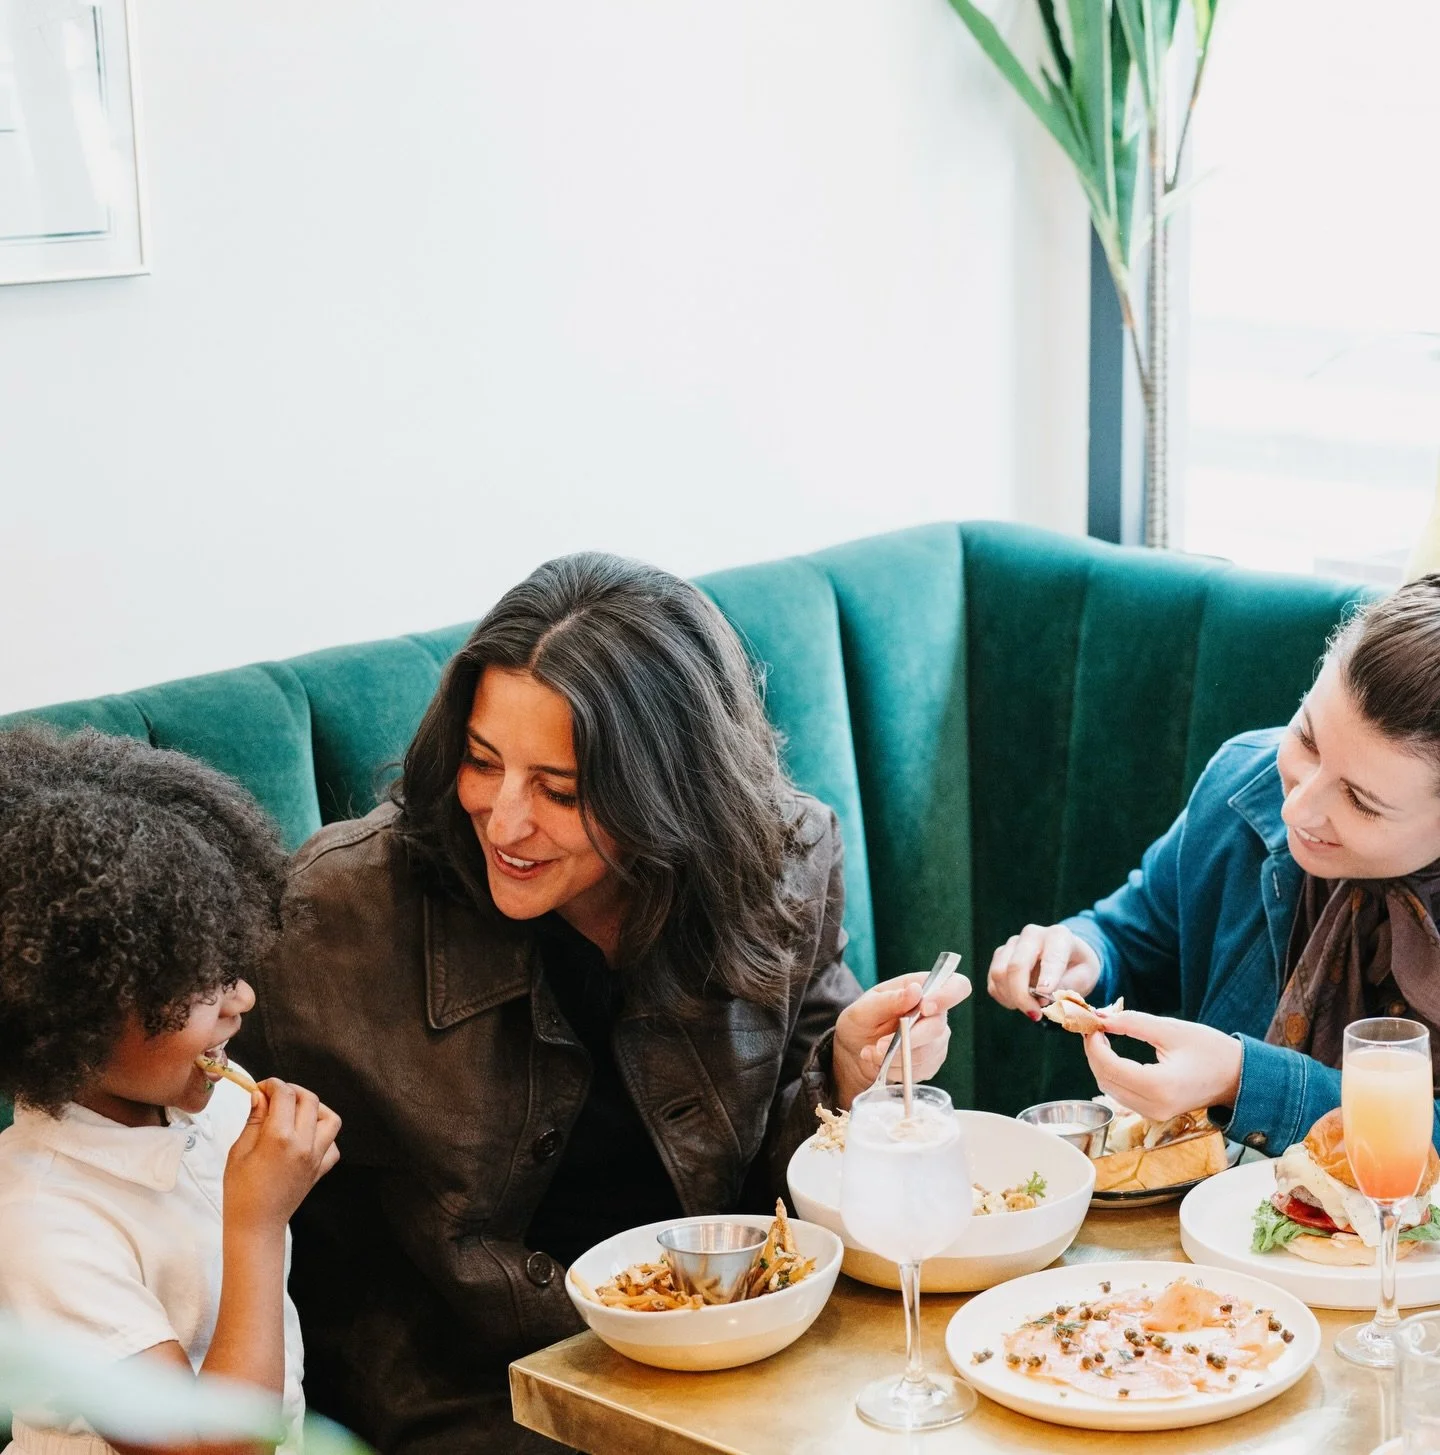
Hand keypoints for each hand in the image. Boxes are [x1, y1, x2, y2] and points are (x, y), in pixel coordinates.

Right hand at [224, 1079, 341, 1234]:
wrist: (256, 1225)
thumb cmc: (240, 1190)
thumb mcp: (239, 1151)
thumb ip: (254, 1120)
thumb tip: (260, 1095)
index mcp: (280, 1137)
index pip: (285, 1095)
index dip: (273, 1084)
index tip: (261, 1087)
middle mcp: (304, 1144)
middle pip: (310, 1100)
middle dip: (292, 1091)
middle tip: (274, 1096)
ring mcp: (316, 1157)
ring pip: (330, 1118)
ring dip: (315, 1109)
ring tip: (294, 1112)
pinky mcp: (321, 1169)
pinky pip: (333, 1145)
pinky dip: (324, 1136)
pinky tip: (305, 1137)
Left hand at [832, 971, 971, 1109]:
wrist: (855, 1051)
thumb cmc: (861, 1022)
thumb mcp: (864, 1008)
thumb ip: (889, 1000)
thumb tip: (916, 991)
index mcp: (923, 988)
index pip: (956, 986)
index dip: (947, 996)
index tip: (924, 1008)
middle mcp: (936, 1014)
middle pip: (938, 1027)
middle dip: (907, 1039)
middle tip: (879, 1045)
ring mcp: (937, 1040)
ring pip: (927, 1052)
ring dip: (896, 1056)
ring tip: (872, 1052)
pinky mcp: (932, 1062)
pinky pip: (921, 1069)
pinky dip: (897, 1068)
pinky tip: (882, 1062)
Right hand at [987, 923, 1100, 1020]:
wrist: (1068, 959)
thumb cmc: (1077, 968)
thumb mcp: (1084, 978)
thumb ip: (1065, 988)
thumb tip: (1041, 998)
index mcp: (1058, 936)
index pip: (1050, 956)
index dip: (1047, 977)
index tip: (1046, 995)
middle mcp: (1032, 935)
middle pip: (1016, 965)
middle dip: (1022, 995)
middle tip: (1035, 1015)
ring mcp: (1013, 944)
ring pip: (999, 973)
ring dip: (1012, 998)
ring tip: (1030, 1009)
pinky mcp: (1000, 955)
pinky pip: (993, 981)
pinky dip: (1004, 997)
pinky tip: (1020, 1002)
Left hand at [1082, 1009, 1242, 1120]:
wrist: (1239, 1077)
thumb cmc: (1211, 1050)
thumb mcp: (1171, 1030)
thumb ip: (1132, 1022)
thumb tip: (1099, 1016)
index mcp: (1159, 1086)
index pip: (1109, 1066)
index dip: (1094, 1044)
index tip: (1092, 1023)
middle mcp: (1154, 1106)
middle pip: (1104, 1079)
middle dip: (1093, 1052)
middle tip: (1095, 1026)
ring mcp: (1153, 1114)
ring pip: (1109, 1089)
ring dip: (1100, 1062)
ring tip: (1103, 1036)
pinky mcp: (1154, 1113)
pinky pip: (1121, 1094)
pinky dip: (1111, 1073)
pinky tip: (1113, 1053)